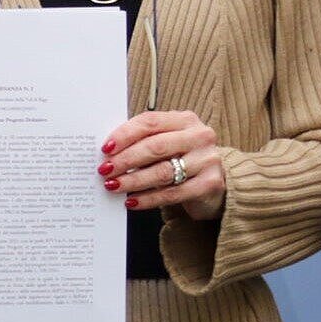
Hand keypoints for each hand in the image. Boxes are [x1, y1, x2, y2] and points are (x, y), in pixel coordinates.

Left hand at [100, 111, 225, 220]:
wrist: (215, 183)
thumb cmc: (182, 159)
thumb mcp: (168, 143)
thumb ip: (144, 142)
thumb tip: (109, 154)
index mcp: (185, 120)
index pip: (150, 122)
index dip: (125, 134)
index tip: (105, 148)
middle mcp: (200, 136)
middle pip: (155, 146)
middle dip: (126, 159)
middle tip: (105, 170)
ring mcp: (207, 160)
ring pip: (163, 171)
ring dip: (133, 180)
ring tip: (113, 186)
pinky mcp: (210, 184)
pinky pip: (172, 193)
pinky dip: (148, 199)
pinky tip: (132, 202)